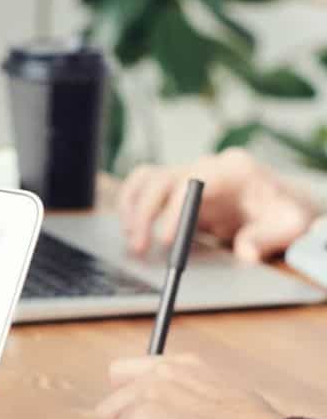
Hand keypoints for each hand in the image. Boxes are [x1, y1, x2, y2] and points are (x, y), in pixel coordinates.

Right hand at [116, 148, 318, 260]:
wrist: (280, 201)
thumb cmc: (284, 212)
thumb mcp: (289, 225)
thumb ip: (268, 237)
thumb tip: (245, 252)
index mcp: (234, 170)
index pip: (193, 182)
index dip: (174, 210)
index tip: (167, 241)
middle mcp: (206, 166)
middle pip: (161, 179)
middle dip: (144, 213)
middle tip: (138, 248)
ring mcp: (188, 173)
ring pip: (145, 179)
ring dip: (131, 208)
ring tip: (131, 241)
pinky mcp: (175, 187)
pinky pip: (143, 186)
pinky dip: (130, 206)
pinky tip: (131, 230)